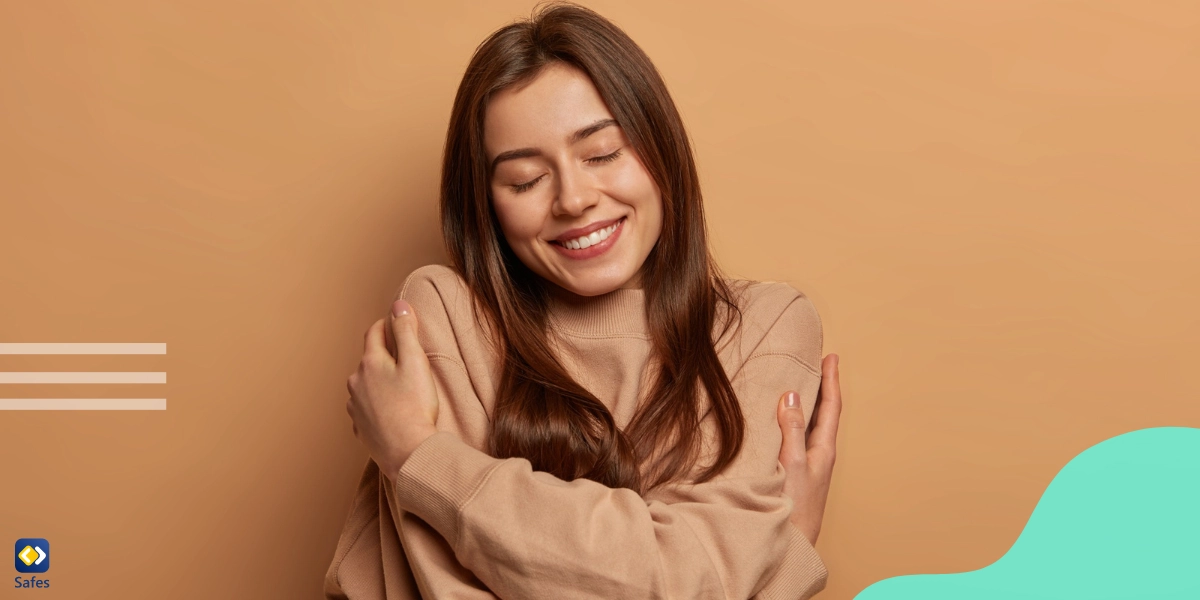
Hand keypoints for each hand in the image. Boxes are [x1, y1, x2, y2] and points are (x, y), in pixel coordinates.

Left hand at [345, 298, 440, 479]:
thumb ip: (406, 331)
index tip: (398, 324)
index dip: (387, 324)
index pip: (374, 332)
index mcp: (370, 363)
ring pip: (366, 384)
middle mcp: (356, 382)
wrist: (408, 452)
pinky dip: (377, 405)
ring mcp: (355, 407)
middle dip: (385, 355)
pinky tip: (393, 412)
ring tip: (401, 389)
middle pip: (369, 359)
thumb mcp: (415, 362)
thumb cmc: (415, 407)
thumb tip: (398, 305)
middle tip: (406, 359)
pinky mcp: (359, 427)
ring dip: (379, 381)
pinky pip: (366, 408)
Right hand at [777, 354, 840, 544]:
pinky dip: (789, 422)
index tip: (831, 356)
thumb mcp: (793, 463)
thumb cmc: (794, 510)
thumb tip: (794, 394)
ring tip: (797, 383)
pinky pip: (793, 437)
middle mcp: (817, 455)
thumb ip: (793, 429)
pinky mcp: (792, 474)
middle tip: (814, 363)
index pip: (831, 406)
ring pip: (808, 425)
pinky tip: (776, 422)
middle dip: (819, 386)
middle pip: (821, 412)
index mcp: (823, 450)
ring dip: (804, 403)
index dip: (831, 379)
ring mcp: (806, 465)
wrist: (789, 547)